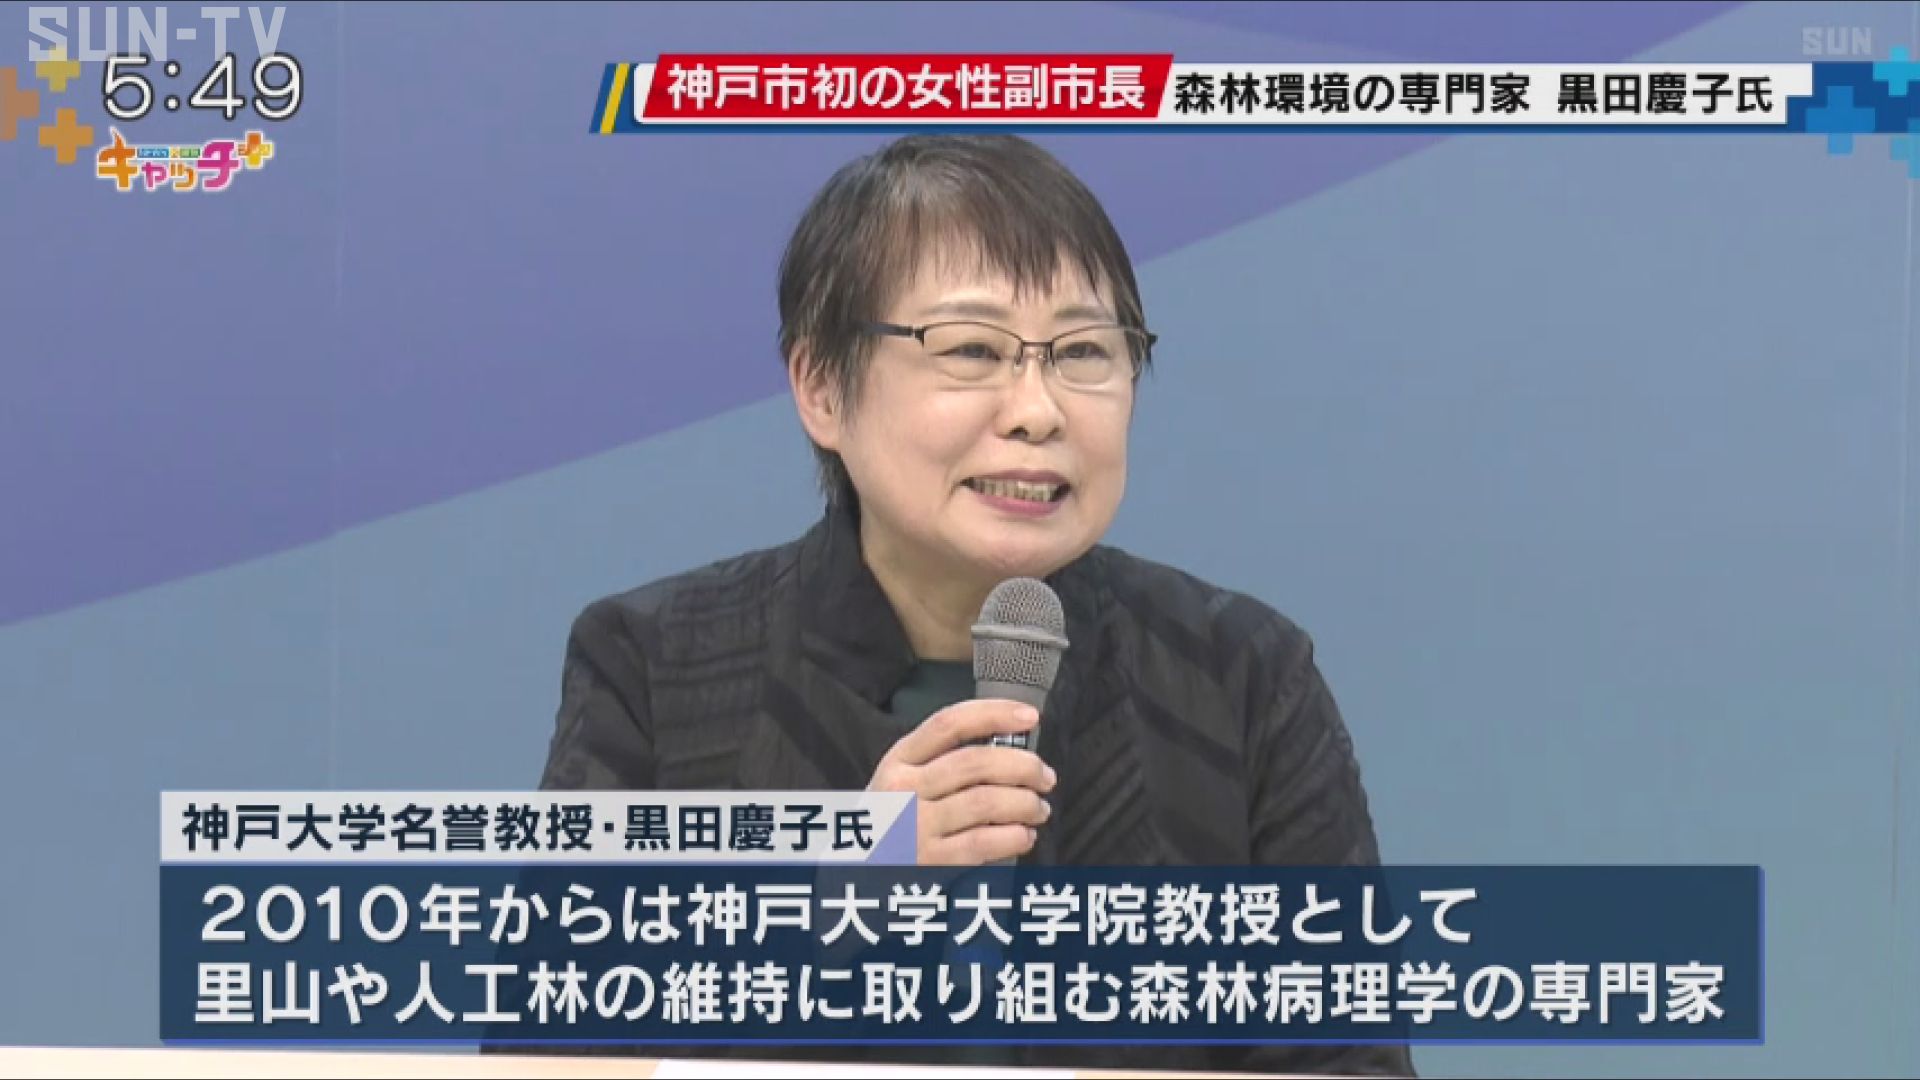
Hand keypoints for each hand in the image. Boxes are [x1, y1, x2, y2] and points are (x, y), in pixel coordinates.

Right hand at [867, 699, 1056, 865]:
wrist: (855, 876)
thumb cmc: (891, 824)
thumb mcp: (901, 781)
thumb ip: (941, 761)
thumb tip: (1008, 747)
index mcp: (899, 760)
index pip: (950, 723)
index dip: (994, 714)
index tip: (1029, 716)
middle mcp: (904, 789)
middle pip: (976, 763)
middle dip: (1023, 766)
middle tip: (1044, 776)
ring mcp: (914, 826)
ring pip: (986, 801)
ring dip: (1025, 803)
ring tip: (1038, 809)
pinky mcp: (928, 861)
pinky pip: (983, 842)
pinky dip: (1013, 837)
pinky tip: (1023, 836)